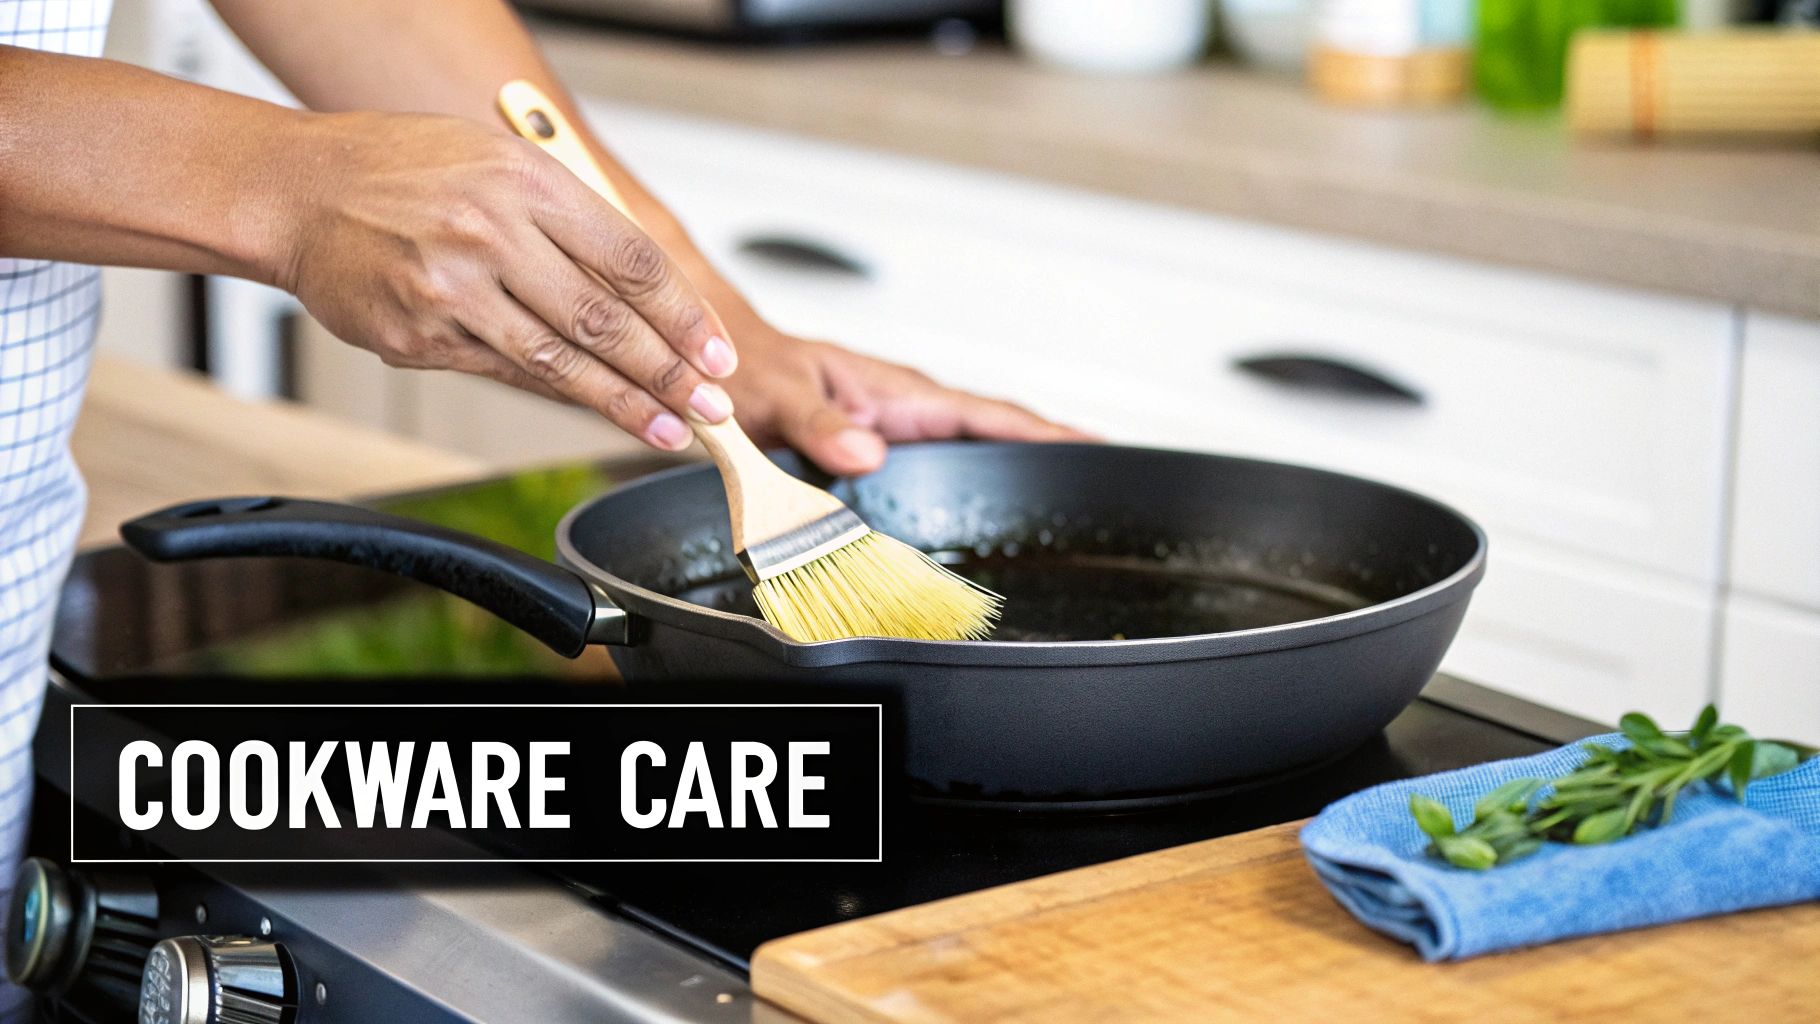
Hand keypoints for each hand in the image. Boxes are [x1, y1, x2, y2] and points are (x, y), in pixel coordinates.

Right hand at [273, 111, 737, 450]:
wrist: (297, 190)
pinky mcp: (420, 335)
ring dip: (624, 402)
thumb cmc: (405, 172)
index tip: (718, 354)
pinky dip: (558, 395)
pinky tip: (598, 410)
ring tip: (672, 429)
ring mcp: (452, 290)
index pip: (631, 259)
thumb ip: (571, 222)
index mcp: (525, 182)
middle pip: (605, 319)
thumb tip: (650, 296)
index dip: (684, 315)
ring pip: (560, 361)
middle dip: (670, 373)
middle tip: (713, 407)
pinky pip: (506, 374)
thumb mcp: (500, 164)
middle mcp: (491, 233)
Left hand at [721, 323, 1091, 475]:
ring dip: (1016, 470)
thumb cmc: (748, 367)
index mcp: (897, 392)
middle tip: (1107, 482)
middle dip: (1051, 453)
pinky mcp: (882, 449)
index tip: (1097, 446)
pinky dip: (973, 480)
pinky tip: (987, 508)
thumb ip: (819, 426)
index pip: (990, 413)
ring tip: (1067, 498)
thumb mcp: (779, 396)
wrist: (716, 364)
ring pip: (972, 451)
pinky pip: (940, 466)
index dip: (1046, 433)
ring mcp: (898, 430)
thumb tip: (866, 455)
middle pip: (997, 434)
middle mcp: (906, 410)